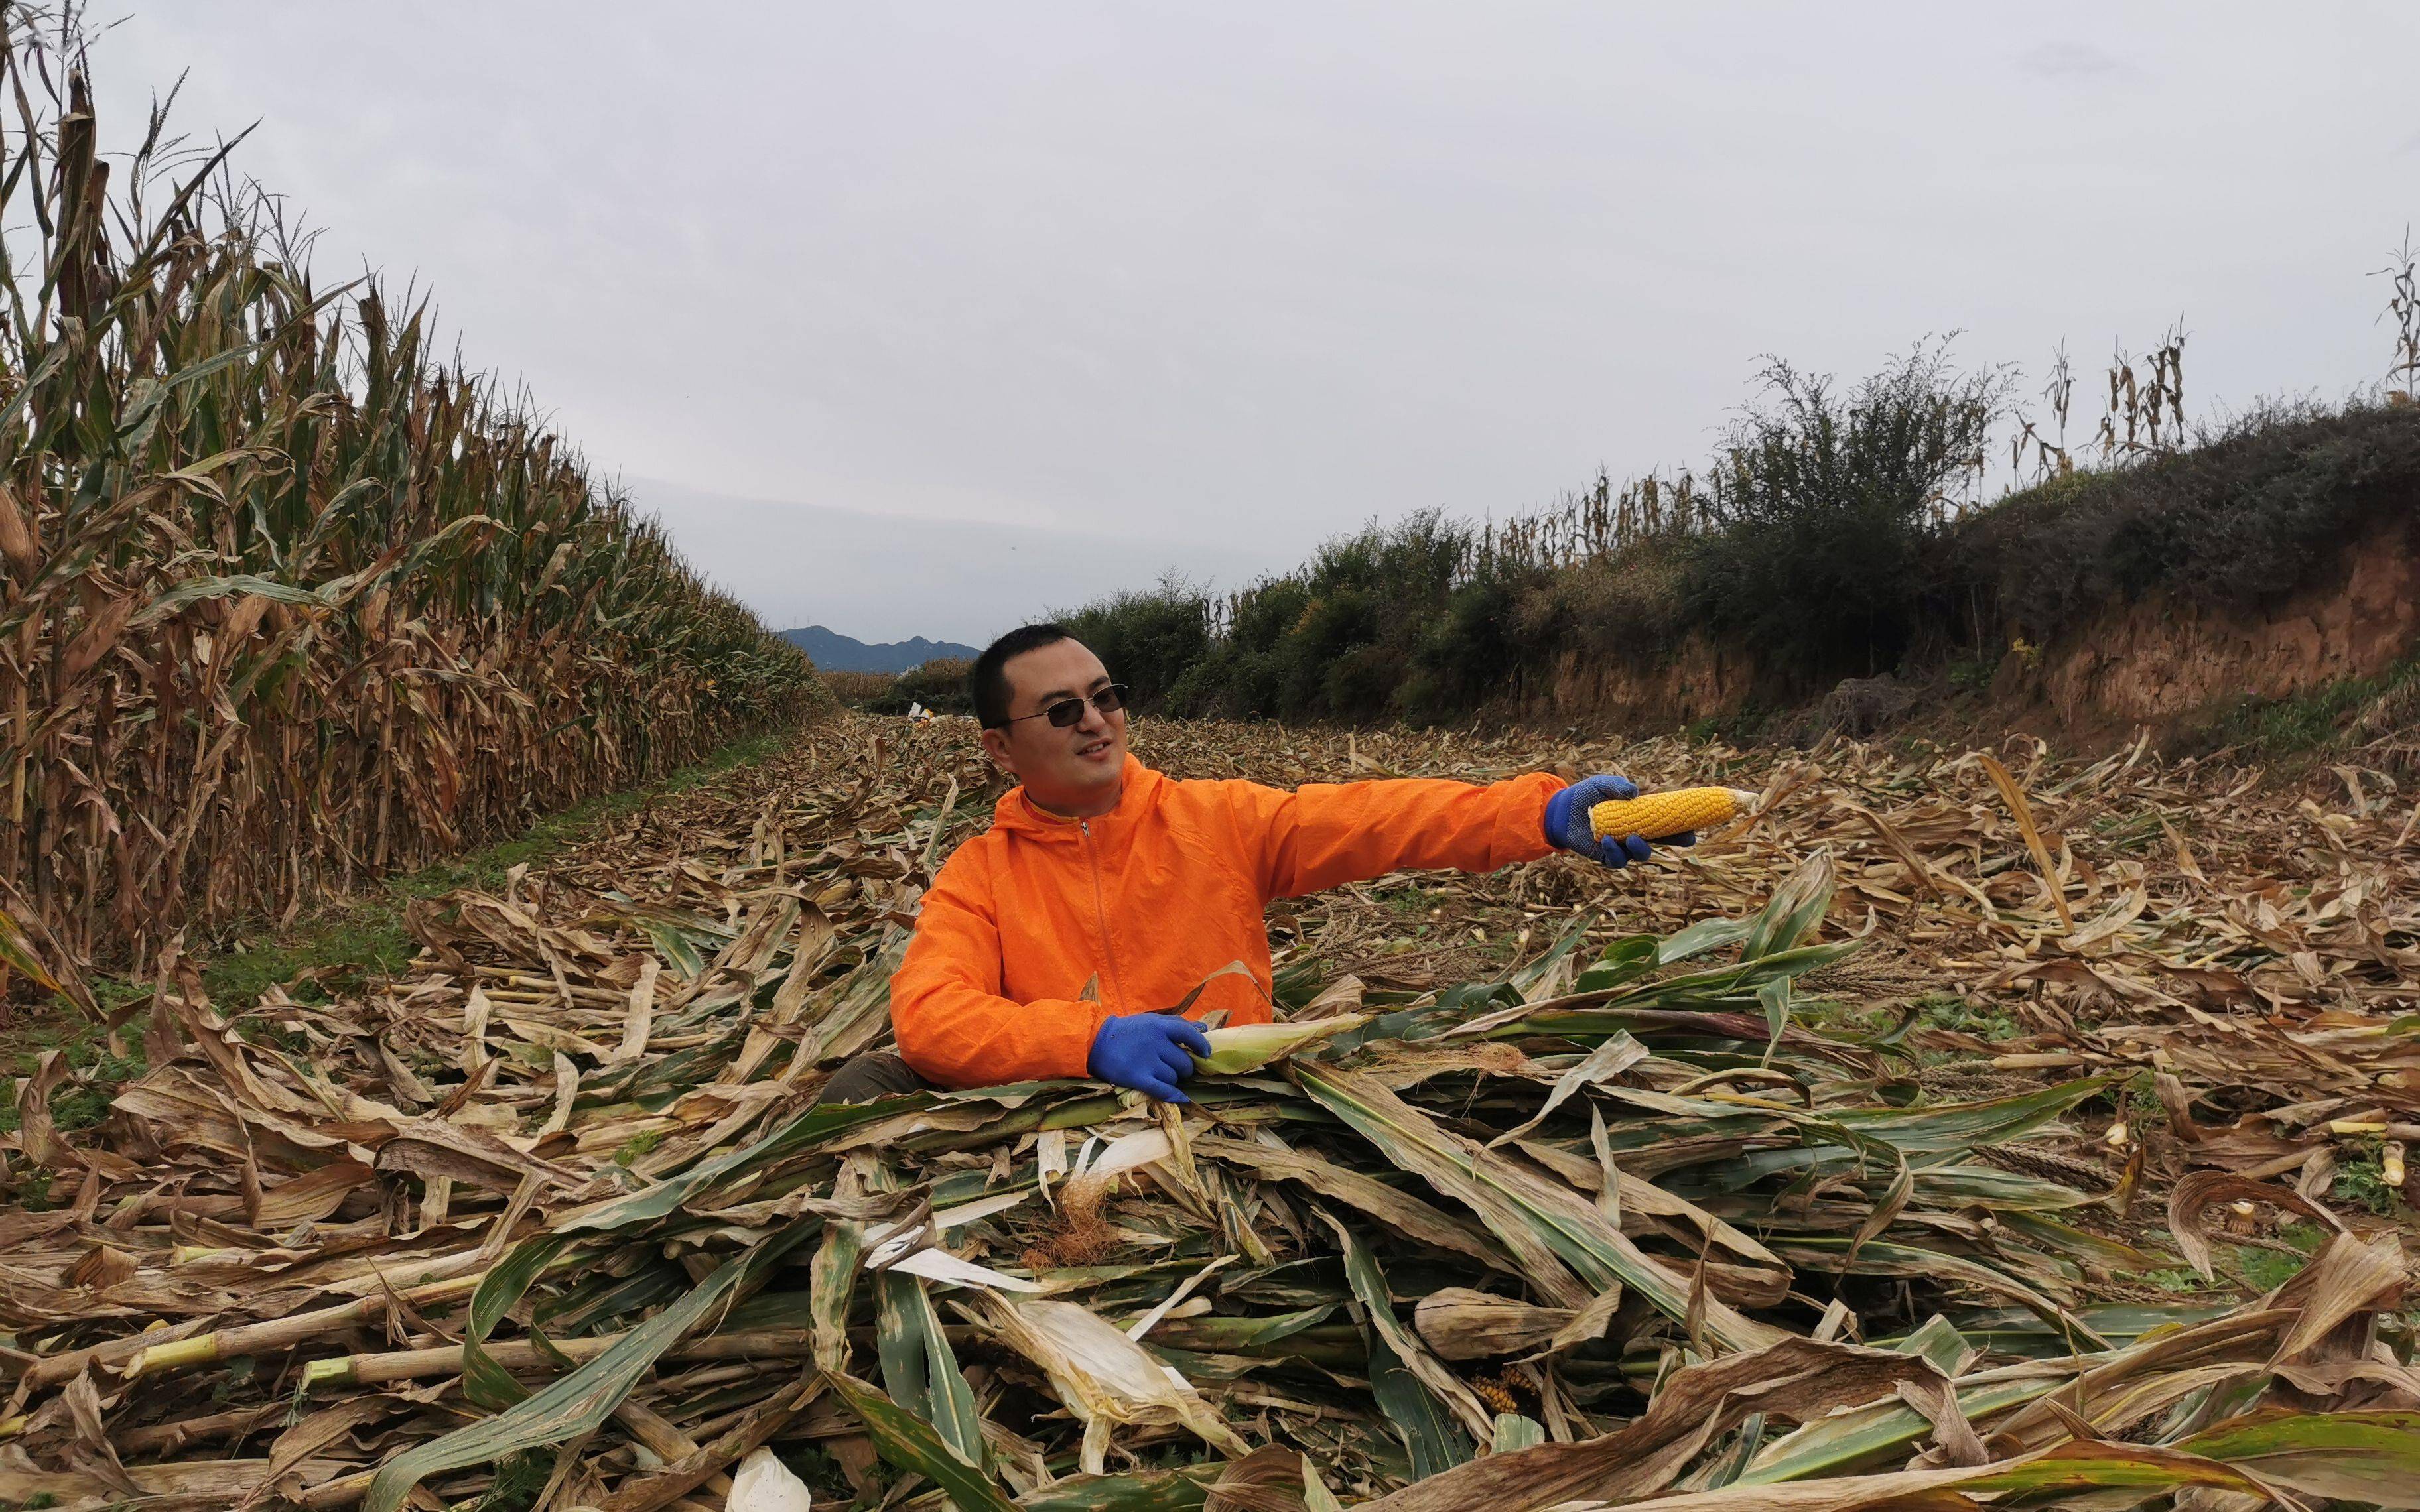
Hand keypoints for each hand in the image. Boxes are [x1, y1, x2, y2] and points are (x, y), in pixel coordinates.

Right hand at [1087, 1011, 1210, 1101]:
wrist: (1095, 1042)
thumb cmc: (1127, 1031)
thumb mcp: (1151, 1021)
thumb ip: (1177, 1024)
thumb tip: (1204, 1028)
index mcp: (1159, 1026)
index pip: (1189, 1034)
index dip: (1201, 1044)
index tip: (1205, 1053)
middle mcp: (1154, 1043)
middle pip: (1183, 1062)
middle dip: (1183, 1068)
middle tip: (1175, 1067)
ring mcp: (1146, 1061)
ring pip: (1173, 1077)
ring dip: (1172, 1079)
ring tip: (1161, 1074)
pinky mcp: (1137, 1077)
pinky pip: (1163, 1090)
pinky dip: (1174, 1095)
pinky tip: (1181, 1097)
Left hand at [1543, 773, 1695, 867]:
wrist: (1561, 810)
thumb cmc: (1586, 795)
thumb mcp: (1602, 784)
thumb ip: (1618, 786)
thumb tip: (1635, 793)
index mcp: (1639, 815)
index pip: (1666, 822)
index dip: (1682, 826)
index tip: (1695, 826)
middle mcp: (1635, 833)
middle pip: (1662, 841)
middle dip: (1676, 840)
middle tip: (1685, 837)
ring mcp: (1622, 846)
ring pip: (1641, 855)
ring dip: (1641, 848)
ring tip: (1633, 837)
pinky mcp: (1606, 856)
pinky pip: (1617, 861)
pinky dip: (1615, 852)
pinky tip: (1608, 841)